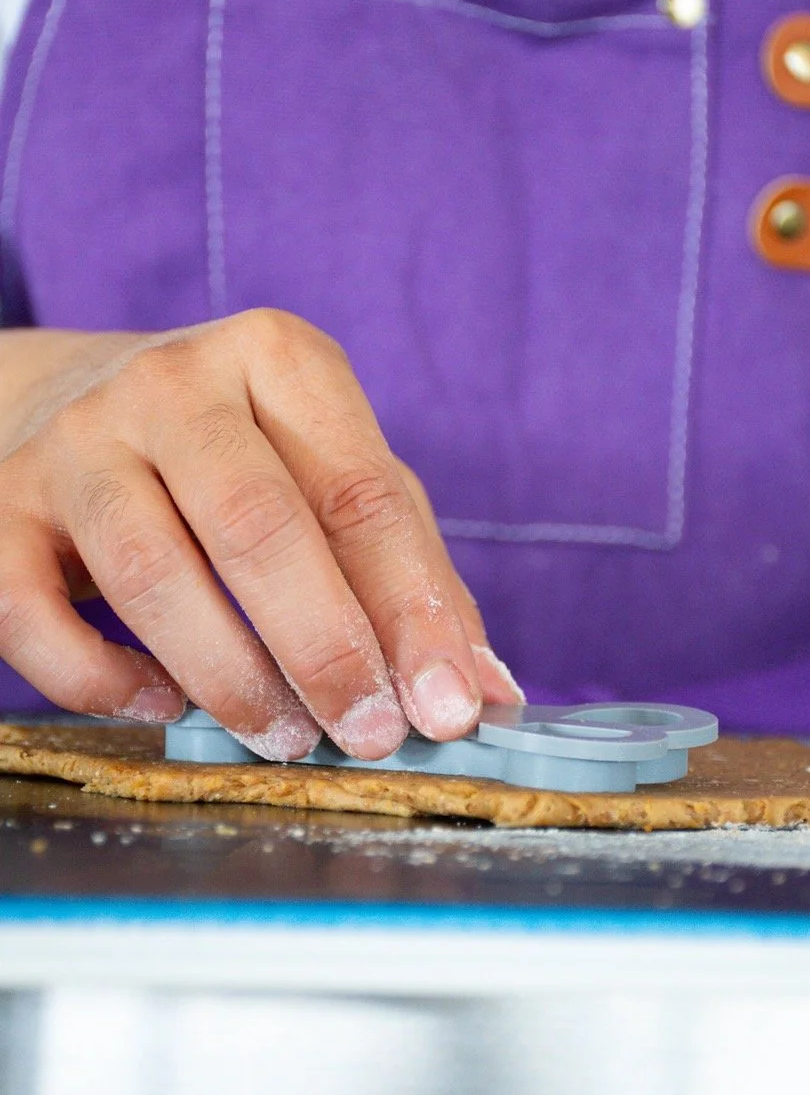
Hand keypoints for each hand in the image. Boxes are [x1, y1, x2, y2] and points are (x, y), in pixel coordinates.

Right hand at [0, 311, 522, 758]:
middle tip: (367, 736)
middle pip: (261, 527)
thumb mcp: (323, 471)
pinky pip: (38, 616)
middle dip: (325, 650)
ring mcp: (76, 440)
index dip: (413, 612)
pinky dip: (104, 681)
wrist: (60, 397)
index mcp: (277, 359)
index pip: (362, 494)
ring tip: (283, 736)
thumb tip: (480, 691)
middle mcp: (172, 384)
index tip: (449, 707)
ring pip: (152, 574)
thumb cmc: (227, 450)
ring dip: (230, 678)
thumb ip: (403, 569)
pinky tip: (161, 703)